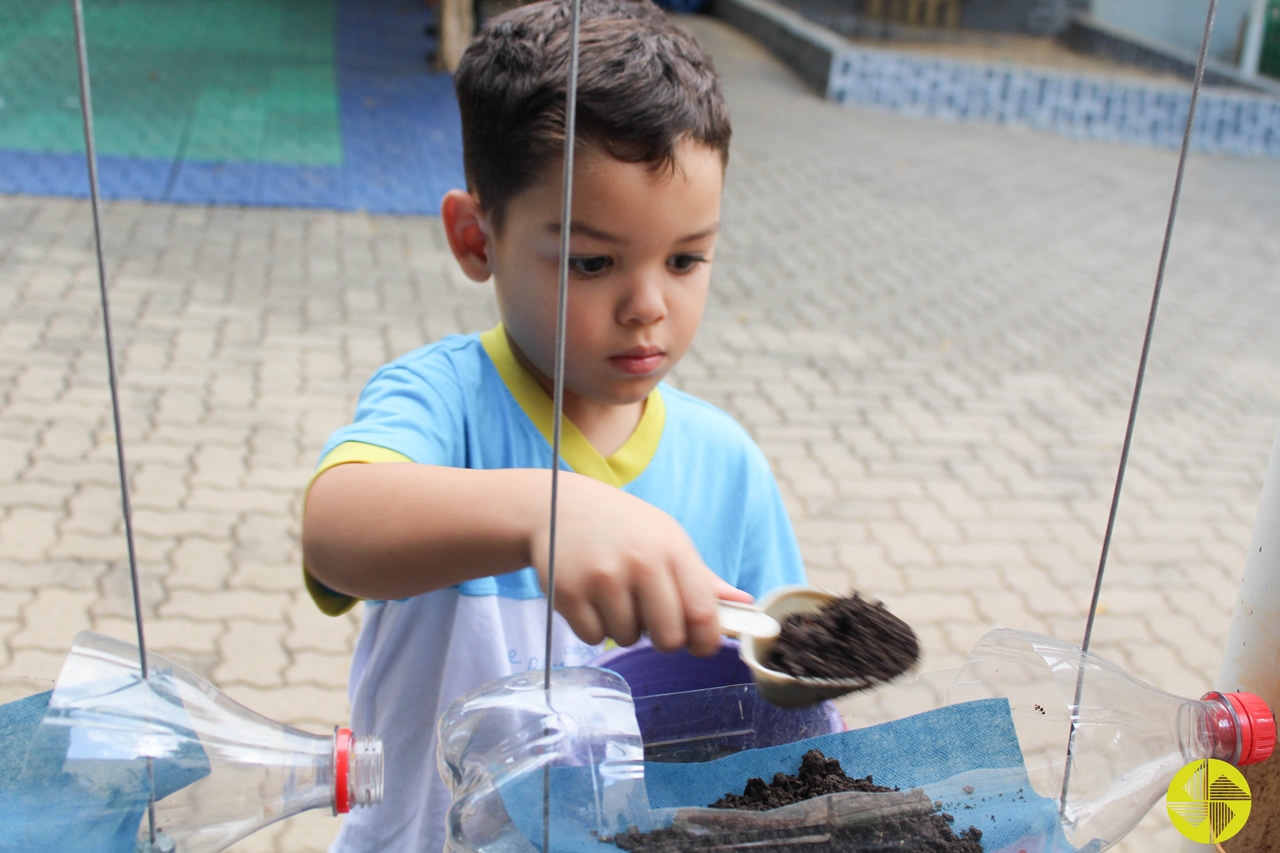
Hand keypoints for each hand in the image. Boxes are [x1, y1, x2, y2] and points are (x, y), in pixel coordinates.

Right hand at [528, 472, 751, 656]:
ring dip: (623, 628)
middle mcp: (640, 562)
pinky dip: (593, 627)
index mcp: (672, 548)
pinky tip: (589, 597)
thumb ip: (702, 577)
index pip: (702, 613)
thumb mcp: (666, 537)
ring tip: (613, 595)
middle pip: (668, 637)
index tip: (700, 647)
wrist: (557, 504)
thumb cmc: (622, 526)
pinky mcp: (568, 592)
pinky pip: (592, 637)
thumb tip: (743, 604)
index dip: (706, 641)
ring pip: (626, 638)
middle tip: (651, 620)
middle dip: (664, 640)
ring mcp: (602, 577)